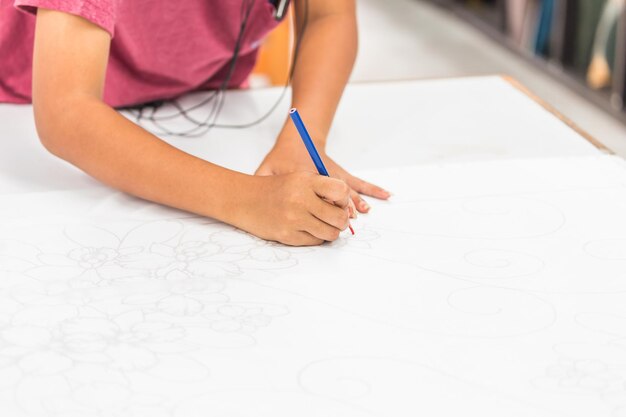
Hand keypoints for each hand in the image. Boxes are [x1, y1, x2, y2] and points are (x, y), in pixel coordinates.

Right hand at [239, 172, 351, 245]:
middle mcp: (300, 199)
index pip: (341, 191)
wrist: (244, 199)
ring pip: (330, 233)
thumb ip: (322, 188)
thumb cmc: (275, 189)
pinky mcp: (288, 235)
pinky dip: (316, 237)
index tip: (338, 202)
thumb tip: (347, 207)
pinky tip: (308, 228)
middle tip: (336, 219)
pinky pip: (315, 241)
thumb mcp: (299, 178)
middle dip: (341, 220)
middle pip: (339, 217)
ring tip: (323, 224)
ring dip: (330, 231)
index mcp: (305, 181)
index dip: (344, 199)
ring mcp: (294, 219)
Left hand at [256, 142, 390, 212]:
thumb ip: (262, 181)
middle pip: (336, 192)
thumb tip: (254, 198)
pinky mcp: (340, 174)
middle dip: (343, 208)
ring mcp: (334, 174)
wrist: (299, 136)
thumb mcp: (268, 168)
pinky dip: (372, 190)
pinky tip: (386, 195)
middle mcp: (323, 174)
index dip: (325, 204)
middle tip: (348, 221)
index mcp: (306, 175)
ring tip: (365, 212)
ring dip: (357, 202)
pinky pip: (358, 183)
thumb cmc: (282, 156)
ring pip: (349, 189)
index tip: (331, 217)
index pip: (317, 191)